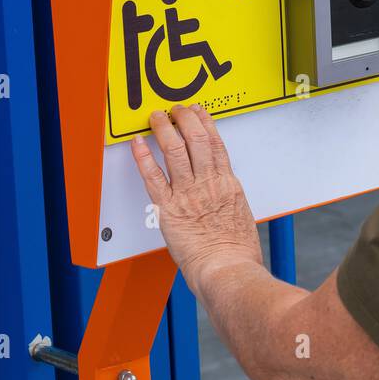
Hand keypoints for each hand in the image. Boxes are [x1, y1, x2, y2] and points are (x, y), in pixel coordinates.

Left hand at [130, 104, 262, 286]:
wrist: (227, 269)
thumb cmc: (236, 253)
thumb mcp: (240, 217)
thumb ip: (229, 202)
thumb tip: (223, 197)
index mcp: (228, 185)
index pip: (216, 144)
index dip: (206, 124)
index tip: (199, 112)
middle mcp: (209, 184)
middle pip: (197, 139)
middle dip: (185, 119)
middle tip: (176, 110)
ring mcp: (188, 194)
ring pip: (176, 151)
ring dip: (164, 129)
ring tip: (156, 117)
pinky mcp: (169, 209)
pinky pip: (153, 176)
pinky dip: (144, 157)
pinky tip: (138, 143)